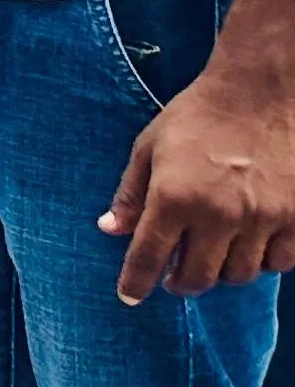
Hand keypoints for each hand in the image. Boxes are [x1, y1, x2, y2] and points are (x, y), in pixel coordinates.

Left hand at [104, 57, 294, 301]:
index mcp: (174, 197)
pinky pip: (280, 262)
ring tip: (215, 252)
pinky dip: (264, 261)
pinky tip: (252, 243)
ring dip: (223, 270)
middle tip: (176, 275)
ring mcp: (263, 218)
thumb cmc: (199, 116)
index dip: (135, 283)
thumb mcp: (150, 147)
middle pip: (199, 277)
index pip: (148, 257)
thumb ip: (131, 194)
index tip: (130, 296)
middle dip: (182, 282)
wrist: (263, 91)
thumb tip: (109, 229)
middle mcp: (219, 214)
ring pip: (241, 274)